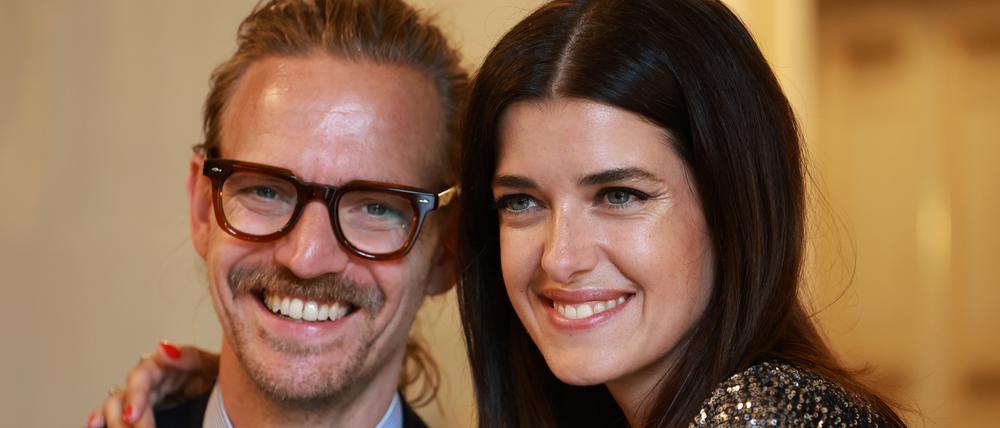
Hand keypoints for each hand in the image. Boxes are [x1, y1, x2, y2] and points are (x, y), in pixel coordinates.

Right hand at [86, 341, 219, 427]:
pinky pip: (119, 414)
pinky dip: (104, 418)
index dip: (135, 395)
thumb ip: (190, 357)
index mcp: (167, 365)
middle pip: (126, 394)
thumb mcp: (214, 364)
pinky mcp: (143, 411)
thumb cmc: (224, 375)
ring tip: (104, 427)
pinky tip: (94, 425)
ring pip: (117, 405)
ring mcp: (145, 397)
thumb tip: (163, 348)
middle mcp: (151, 380)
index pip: (142, 375)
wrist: (233, 392)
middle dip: (126, 416)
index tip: (133, 416)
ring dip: (112, 418)